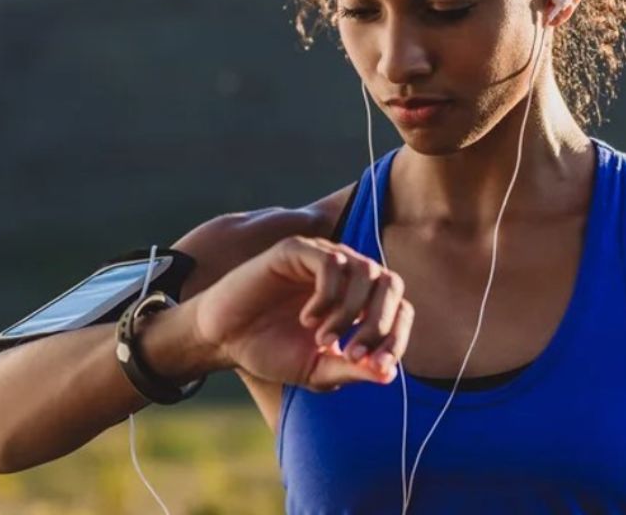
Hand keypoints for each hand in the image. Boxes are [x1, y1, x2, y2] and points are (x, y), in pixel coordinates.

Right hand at [192, 236, 413, 390]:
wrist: (224, 338)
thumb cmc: (272, 350)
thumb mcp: (316, 370)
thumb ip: (351, 370)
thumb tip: (388, 375)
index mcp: (360, 301)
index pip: (401, 310)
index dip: (397, 339)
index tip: (378, 368)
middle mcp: (348, 274)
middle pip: (392, 285)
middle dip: (380, 325)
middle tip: (354, 354)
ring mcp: (324, 257)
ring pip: (365, 271)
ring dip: (350, 313)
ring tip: (322, 340)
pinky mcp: (298, 249)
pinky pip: (331, 262)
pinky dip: (327, 295)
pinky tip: (307, 318)